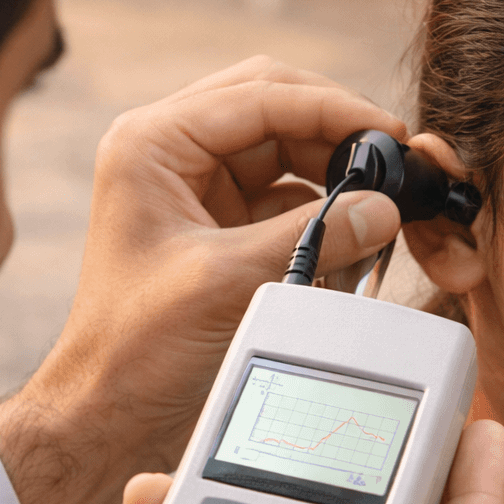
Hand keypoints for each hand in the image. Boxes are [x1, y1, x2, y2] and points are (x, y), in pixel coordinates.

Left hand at [0, 57, 407, 503]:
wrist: (107, 409)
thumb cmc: (137, 346)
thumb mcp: (227, 283)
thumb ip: (311, 238)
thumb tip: (385, 210)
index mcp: (154, 143)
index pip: (260, 94)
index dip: (334, 109)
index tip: (392, 133)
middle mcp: (173, 150)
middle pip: (277, 106)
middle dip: (338, 132)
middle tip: (396, 159)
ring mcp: (198, 185)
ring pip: (288, 150)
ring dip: (335, 174)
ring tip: (380, 206)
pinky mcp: (221, 223)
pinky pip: (287, 197)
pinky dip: (323, 214)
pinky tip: (351, 241)